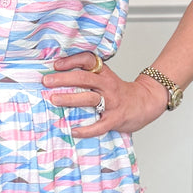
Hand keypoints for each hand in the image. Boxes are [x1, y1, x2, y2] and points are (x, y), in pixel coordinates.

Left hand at [41, 50, 168, 137]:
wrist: (145, 103)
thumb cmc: (120, 93)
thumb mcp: (106, 78)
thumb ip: (88, 77)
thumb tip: (58, 78)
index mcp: (104, 74)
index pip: (88, 61)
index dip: (72, 61)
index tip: (56, 65)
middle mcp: (107, 85)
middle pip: (84, 79)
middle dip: (63, 79)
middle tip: (47, 82)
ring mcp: (112, 102)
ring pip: (89, 99)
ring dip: (70, 99)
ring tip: (54, 100)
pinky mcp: (115, 119)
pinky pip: (99, 125)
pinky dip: (86, 129)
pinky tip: (74, 131)